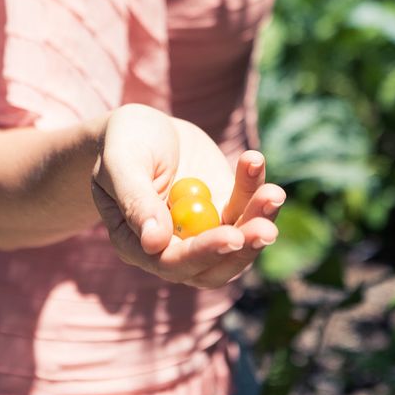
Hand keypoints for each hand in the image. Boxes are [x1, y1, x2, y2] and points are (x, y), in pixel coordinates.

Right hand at [90, 104, 285, 287]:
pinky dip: (255, 187)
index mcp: (137, 245)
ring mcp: (203, 231)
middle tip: (266, 229)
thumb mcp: (121, 163)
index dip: (204, 253)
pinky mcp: (224, 209)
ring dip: (259, 220)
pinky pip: (246, 207)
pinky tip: (254, 160)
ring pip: (238, 242)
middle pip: (214, 267)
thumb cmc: (123, 143)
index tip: (232, 236)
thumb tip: (154, 243)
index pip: (173, 263)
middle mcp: (173, 247)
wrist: (144, 128)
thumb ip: (136, 201)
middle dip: (244, 250)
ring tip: (273, 193)